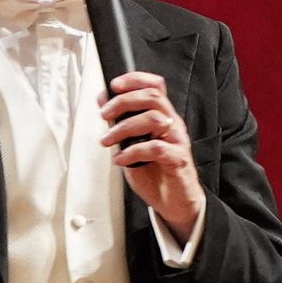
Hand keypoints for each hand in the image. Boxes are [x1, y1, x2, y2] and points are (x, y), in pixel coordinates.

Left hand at [102, 71, 202, 234]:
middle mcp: (172, 125)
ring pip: (153, 119)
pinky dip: (133, 152)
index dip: (135, 80)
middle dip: (123, 101)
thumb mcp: (132, 145)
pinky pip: (155, 148)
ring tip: (108, 140)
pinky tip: (121, 159)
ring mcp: (177, 141)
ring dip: (123, 128)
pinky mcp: (178, 160)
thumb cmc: (156, 174)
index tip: (114, 85)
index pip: (155, 86)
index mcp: (163, 117)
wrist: (175, 202)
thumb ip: (121, 125)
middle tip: (104, 114)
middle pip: (153, 97)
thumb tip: (104, 104)